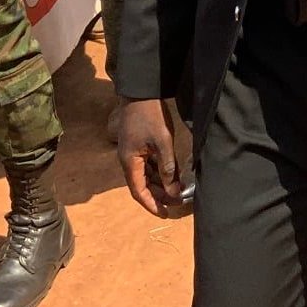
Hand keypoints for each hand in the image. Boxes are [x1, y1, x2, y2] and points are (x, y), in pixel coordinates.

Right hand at [117, 98, 183, 216]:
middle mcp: (129, 161)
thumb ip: (167, 166)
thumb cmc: (150, 115)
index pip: (139, 192)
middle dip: (159, 195)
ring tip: (177, 191)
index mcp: (130, 163)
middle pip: (142, 185)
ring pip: (146, 175)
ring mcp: (133, 153)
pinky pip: (148, 165)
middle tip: (177, 202)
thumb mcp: (162, 141)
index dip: (151, 204)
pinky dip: (159, 172)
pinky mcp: (139, 145)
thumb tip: (173, 189)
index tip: (165, 213)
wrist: (140, 92)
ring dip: (160, 184)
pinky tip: (172, 174)